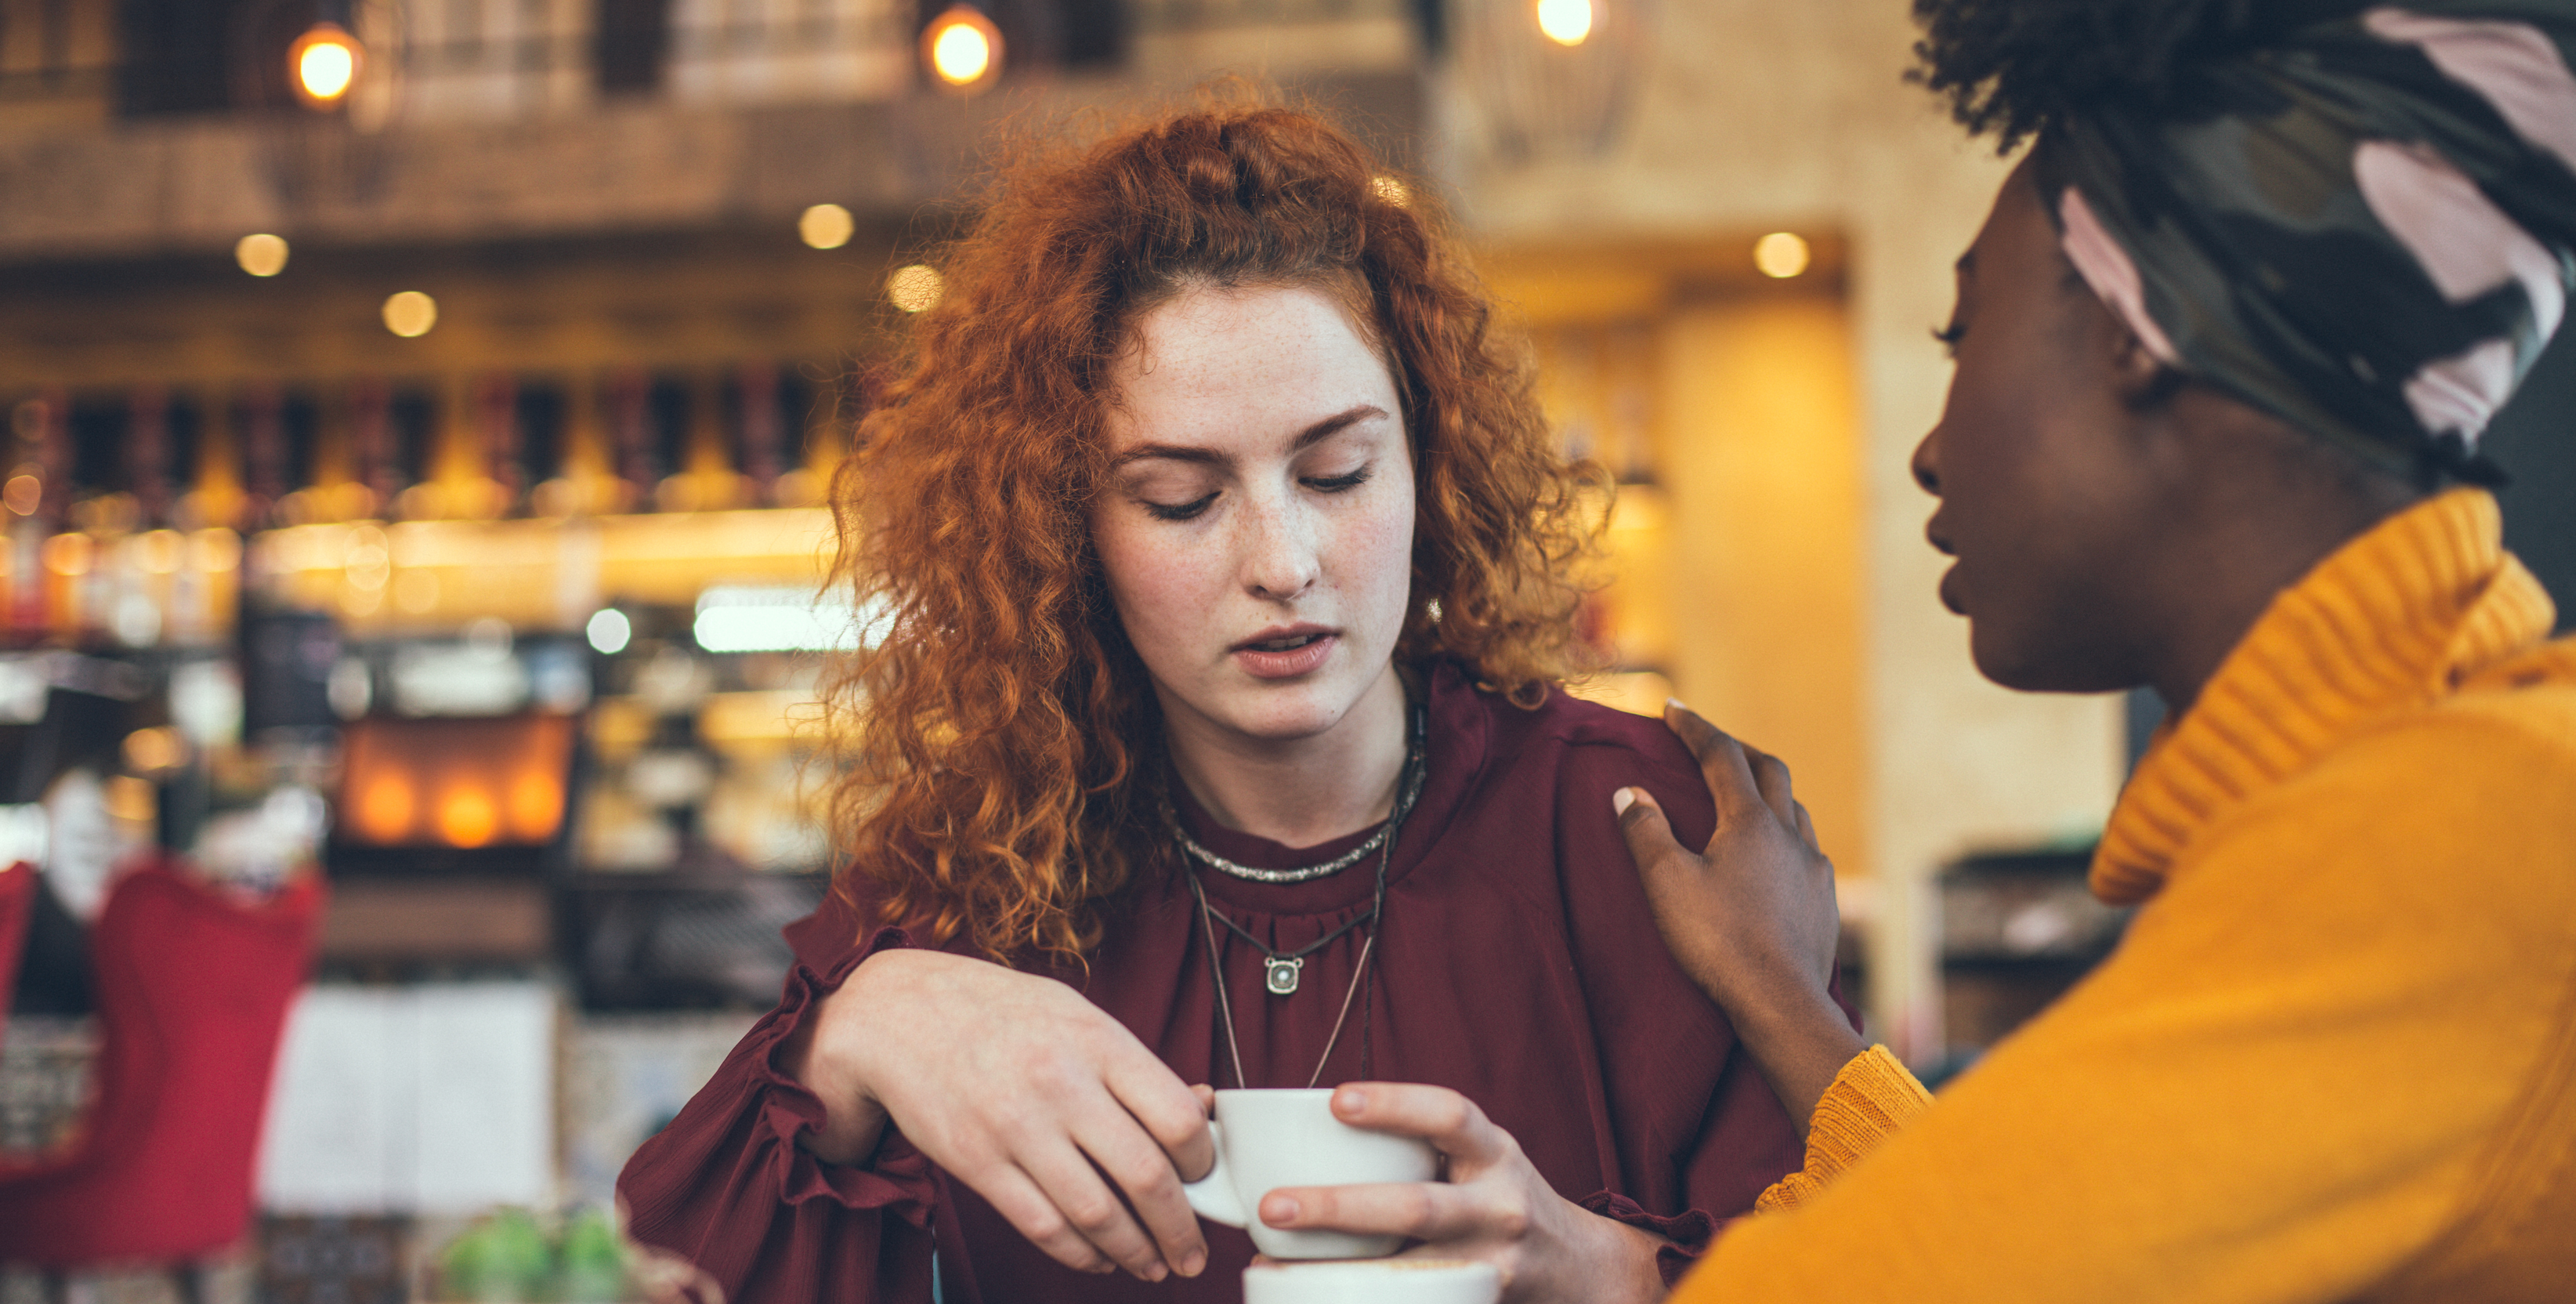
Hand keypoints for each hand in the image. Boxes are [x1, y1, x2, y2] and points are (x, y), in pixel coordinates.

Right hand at [786, 948, 1215, 1280]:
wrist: (899, 1014)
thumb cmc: (1000, 1013)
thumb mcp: (1077, 1016)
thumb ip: (1136, 1066)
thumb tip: (1202, 1108)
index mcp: (1098, 1042)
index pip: (1177, 1117)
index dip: (1202, 1161)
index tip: (1204, 1177)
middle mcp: (1061, 1085)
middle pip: (1145, 1177)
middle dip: (1181, 1228)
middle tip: (1193, 1250)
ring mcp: (1017, 1128)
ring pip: (1097, 1214)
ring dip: (1136, 1252)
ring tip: (1154, 1264)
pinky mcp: (978, 1164)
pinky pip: (1044, 1227)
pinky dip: (1082, 1255)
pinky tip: (1100, 1258)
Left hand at [1255, 1084, 1667, 1303]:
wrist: (1579, 1267)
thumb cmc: (1500, 1199)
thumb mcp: (1480, 1158)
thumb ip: (1419, 1148)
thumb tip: (1310, 1142)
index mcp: (1493, 1153)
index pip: (1450, 1115)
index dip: (1394, 1104)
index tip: (1334, 1101)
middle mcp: (1499, 1205)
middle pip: (1417, 1207)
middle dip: (1338, 1207)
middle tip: (1273, 1204)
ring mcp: (1491, 1262)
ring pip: (1409, 1269)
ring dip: (1337, 1269)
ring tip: (1275, 1263)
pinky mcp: (1481, 1301)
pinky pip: (1416, 1300)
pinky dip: (1361, 1297)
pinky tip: (1316, 1295)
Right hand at [1614, 701, 1863, 1135]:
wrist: (1781, 1003)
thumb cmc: (1718, 942)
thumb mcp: (1667, 884)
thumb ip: (1646, 832)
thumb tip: (1629, 792)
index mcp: (1750, 822)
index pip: (1721, 755)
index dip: (1695, 727)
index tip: (1672, 709)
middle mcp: (1789, 834)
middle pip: (1769, 770)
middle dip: (1737, 750)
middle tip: (1709, 745)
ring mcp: (1814, 868)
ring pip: (1796, 808)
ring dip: (1768, 791)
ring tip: (1744, 797)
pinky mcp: (1825, 901)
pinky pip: (1808, 849)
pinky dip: (1785, 834)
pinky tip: (1775, 856)